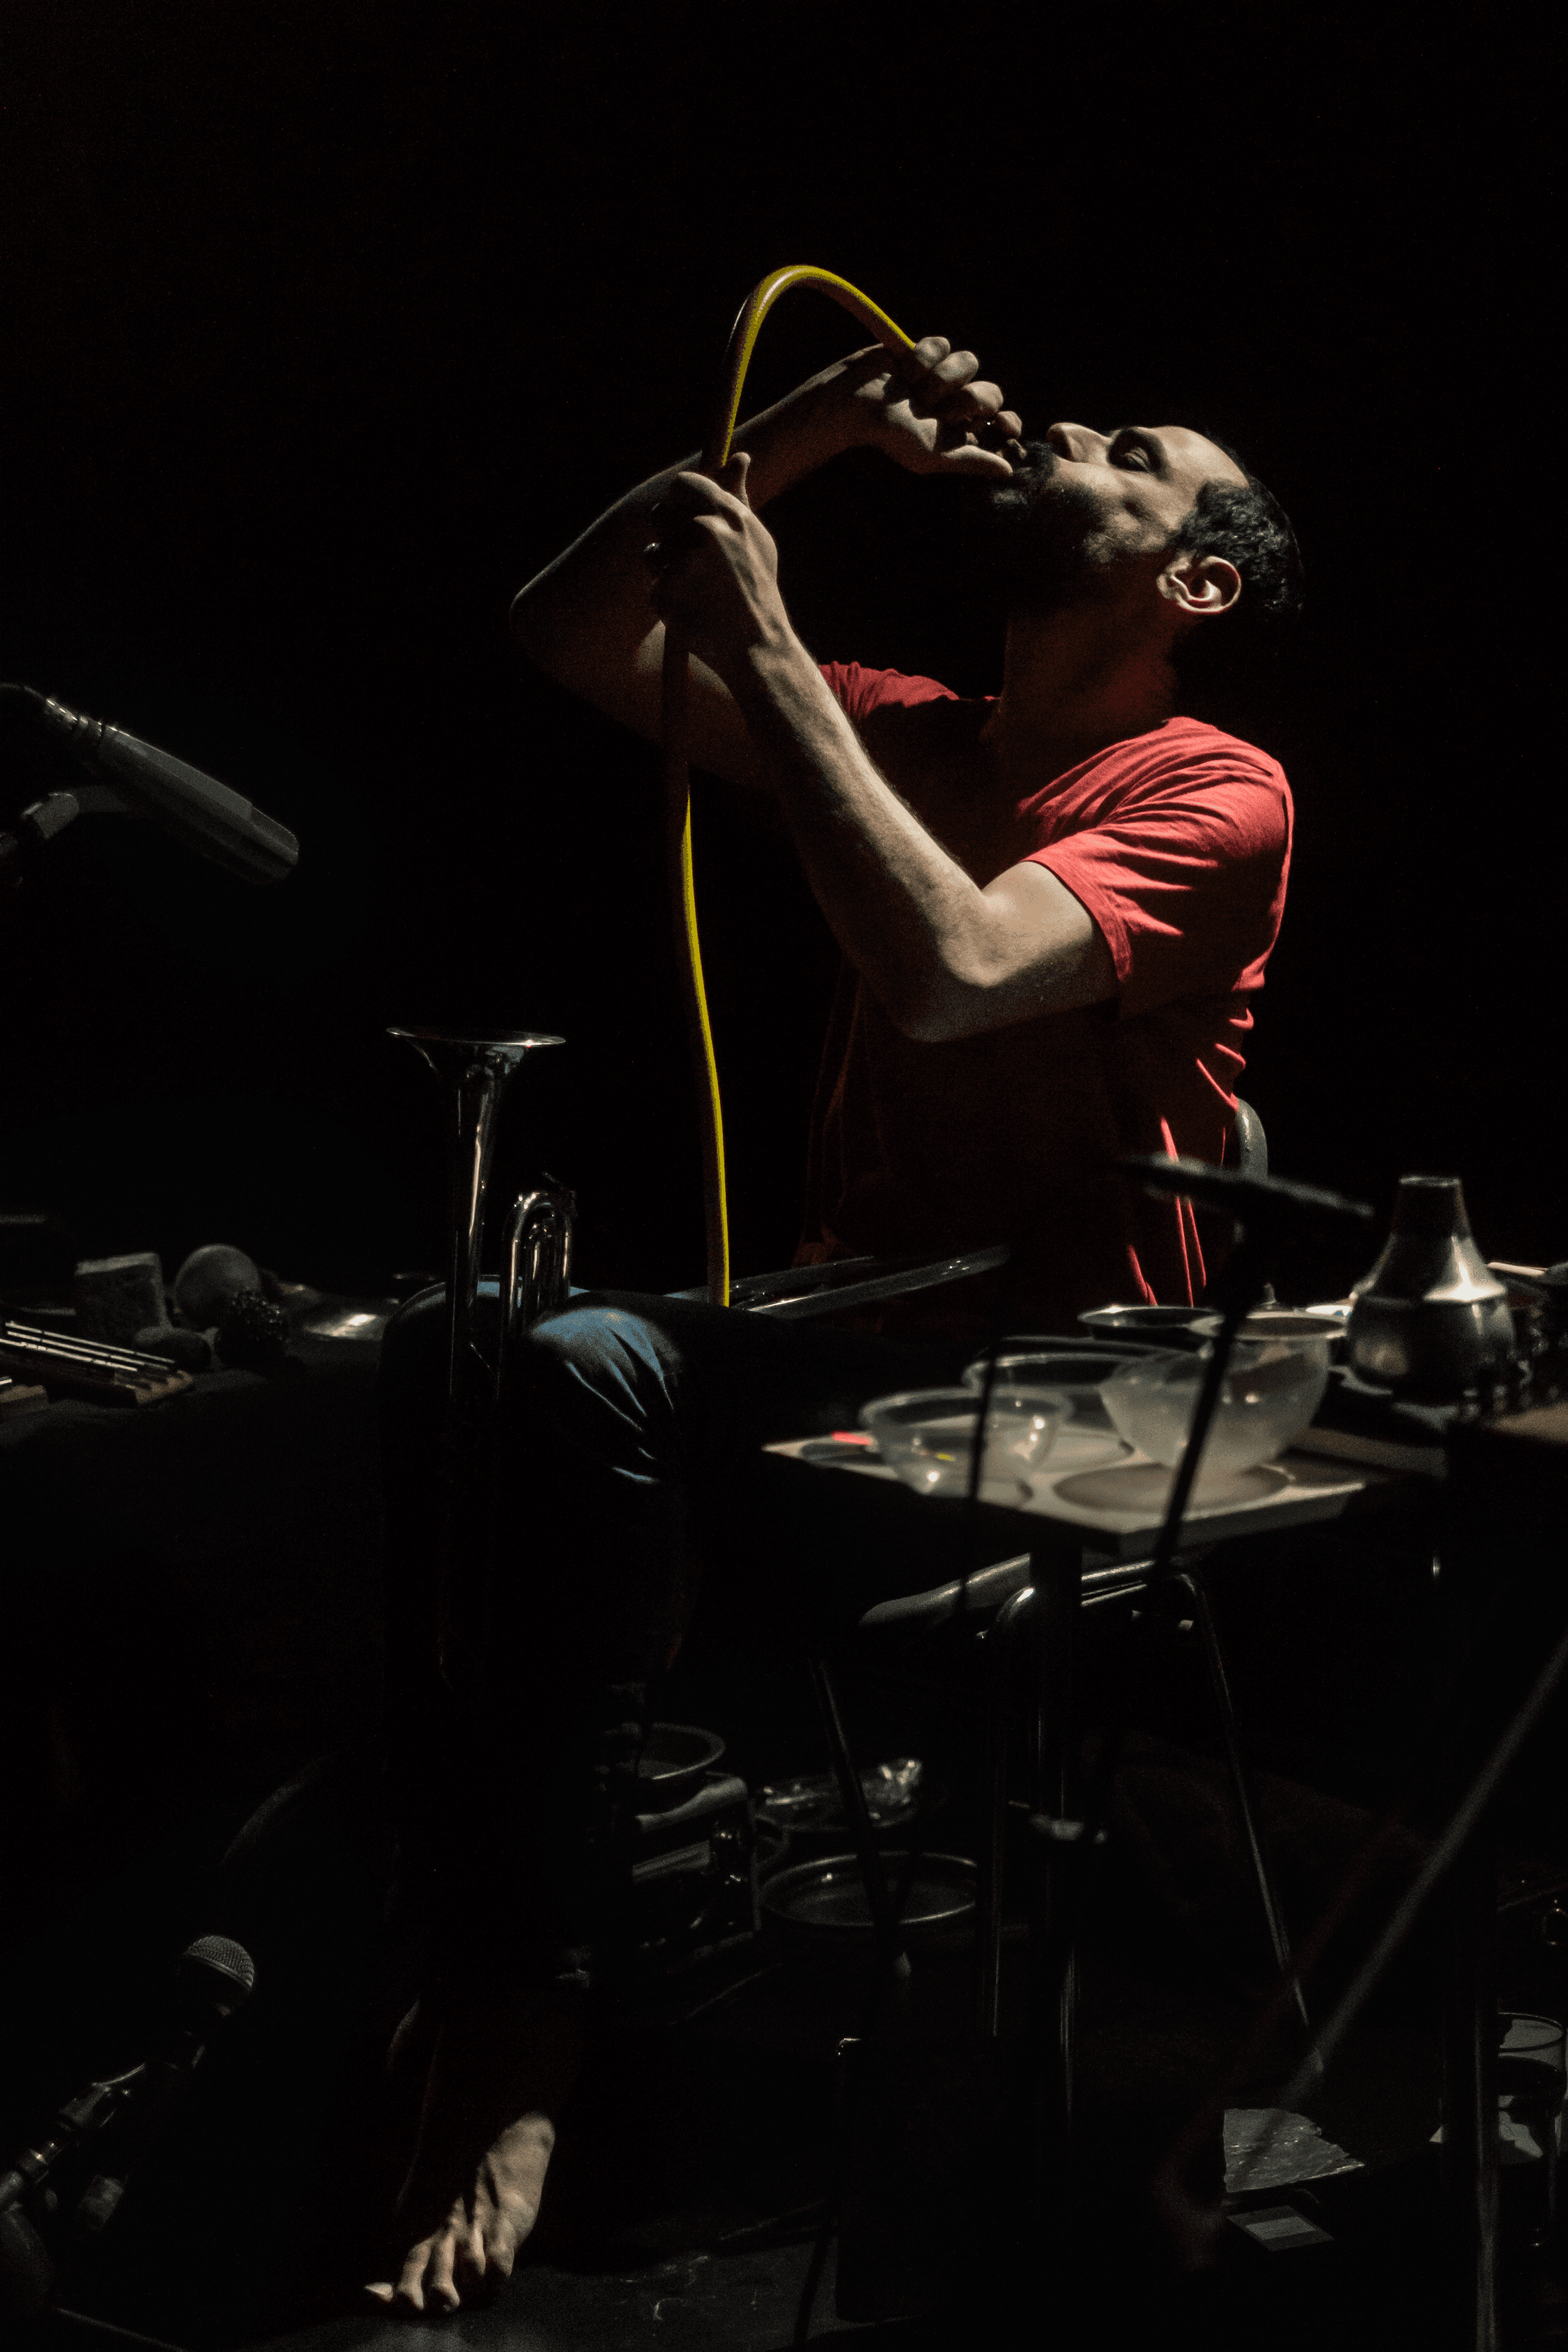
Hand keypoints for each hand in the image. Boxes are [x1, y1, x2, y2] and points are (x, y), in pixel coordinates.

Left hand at [642, 453, 791, 674]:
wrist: (758, 646)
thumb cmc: (756, 588)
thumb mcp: (754, 538)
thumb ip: (738, 496)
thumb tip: (740, 455)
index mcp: (730, 516)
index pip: (683, 484)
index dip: (678, 499)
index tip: (684, 515)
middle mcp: (707, 533)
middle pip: (661, 513)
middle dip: (669, 532)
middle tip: (692, 560)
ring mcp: (685, 563)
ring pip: (654, 548)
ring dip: (667, 565)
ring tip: (698, 588)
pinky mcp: (666, 591)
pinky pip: (653, 579)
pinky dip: (667, 593)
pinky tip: (692, 607)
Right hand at [836, 336, 1022, 477]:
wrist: (855, 404)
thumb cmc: (892, 436)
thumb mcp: (934, 455)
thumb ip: (972, 461)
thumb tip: (1009, 471)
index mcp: (962, 429)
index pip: (1002, 420)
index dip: (1008, 420)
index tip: (1005, 424)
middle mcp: (957, 401)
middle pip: (992, 391)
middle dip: (968, 400)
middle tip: (938, 410)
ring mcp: (943, 375)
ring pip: (970, 361)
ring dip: (943, 378)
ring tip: (915, 390)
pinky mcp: (926, 351)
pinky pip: (943, 344)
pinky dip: (924, 357)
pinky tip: (904, 371)